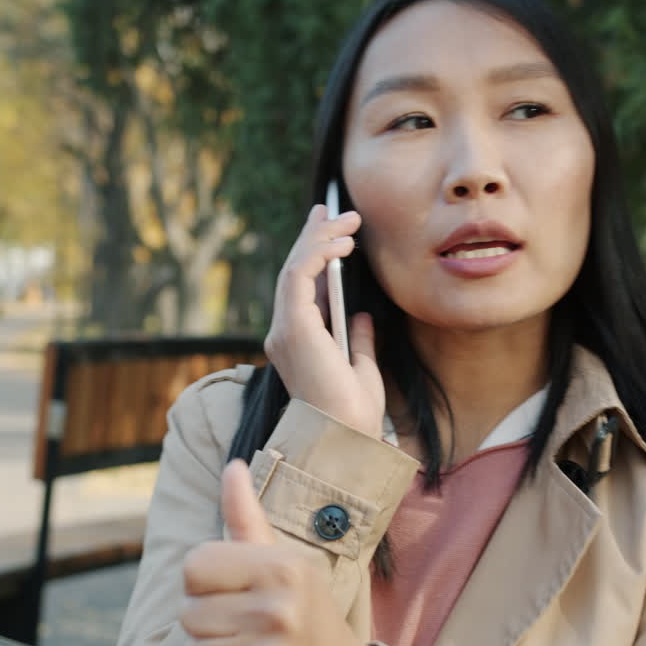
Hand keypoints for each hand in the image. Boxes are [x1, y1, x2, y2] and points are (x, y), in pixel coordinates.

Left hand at [180, 460, 384, 645]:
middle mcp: (280, 613)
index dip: (207, 583)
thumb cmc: (307, 616)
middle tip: (251, 632)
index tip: (238, 595)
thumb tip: (232, 466)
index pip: (194, 566)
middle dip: (211, 625)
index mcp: (285, 569)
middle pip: (188, 613)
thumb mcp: (286, 564)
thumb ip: (247, 519)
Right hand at [265, 204, 384, 437]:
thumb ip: (358, 340)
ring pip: (295, 268)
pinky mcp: (293, 326)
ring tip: (348, 222)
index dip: (313, 254)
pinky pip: (299, 277)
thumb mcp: (362, 368)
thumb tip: (361, 314)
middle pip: (295, 272)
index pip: (301, 288)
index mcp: (297, 342)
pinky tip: (341, 244)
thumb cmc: (354, 413)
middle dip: (314, 236)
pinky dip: (318, 254)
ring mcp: (285, 329)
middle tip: (332, 209)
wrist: (346, 436)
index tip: (332, 230)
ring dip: (320, 239)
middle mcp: (283, 333)